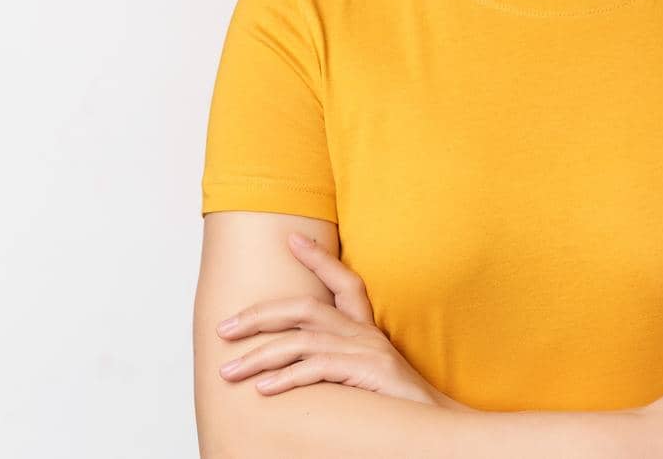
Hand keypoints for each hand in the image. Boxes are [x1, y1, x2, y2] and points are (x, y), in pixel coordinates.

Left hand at [215, 231, 470, 411]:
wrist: (439, 425)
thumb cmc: (398, 406)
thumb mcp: (369, 375)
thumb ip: (340, 362)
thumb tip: (297, 366)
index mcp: (367, 330)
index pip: (344, 282)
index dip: (319, 258)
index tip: (291, 238)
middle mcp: (366, 333)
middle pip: (305, 308)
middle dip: (259, 315)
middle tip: (223, 328)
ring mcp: (367, 350)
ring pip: (302, 340)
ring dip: (259, 356)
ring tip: (229, 370)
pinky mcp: (367, 371)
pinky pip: (318, 368)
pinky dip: (287, 378)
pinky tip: (264, 389)